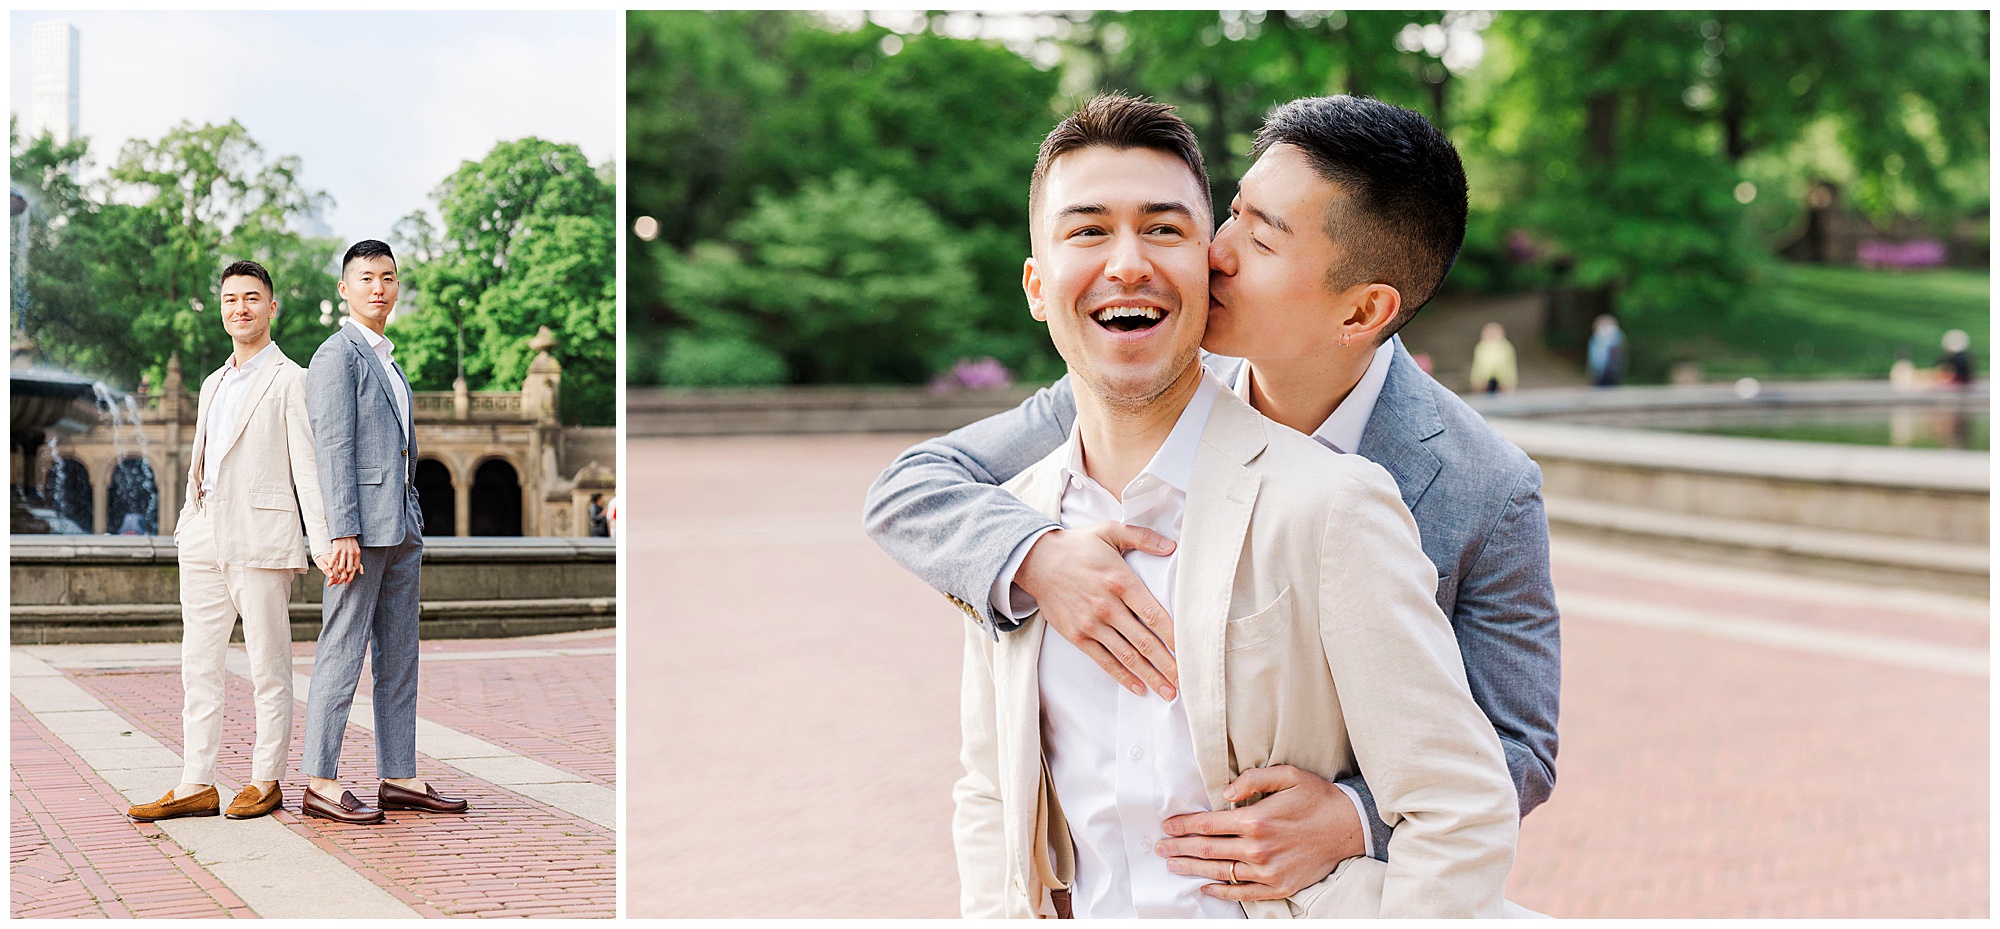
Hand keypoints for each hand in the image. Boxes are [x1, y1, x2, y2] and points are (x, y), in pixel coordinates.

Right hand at [326, 536, 362, 585]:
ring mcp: (344, 552)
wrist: (345, 533)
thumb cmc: (351, 543)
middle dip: (344, 575)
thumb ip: (359, 562)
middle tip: (339, 579)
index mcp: (357, 554)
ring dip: (337, 572)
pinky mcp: (337, 550)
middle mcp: (351, 554)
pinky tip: (329, 568)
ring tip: (334, 574)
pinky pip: (333, 560)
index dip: (351, 574)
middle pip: (348, 570)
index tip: (347, 577)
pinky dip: (330, 565)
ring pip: (341, 567)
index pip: (355, 569)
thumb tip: (361, 573)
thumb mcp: (358, 552)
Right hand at [1014, 522, 1177, 698]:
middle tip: (1187, 681)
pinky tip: (1139, 688)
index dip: (1175, 636)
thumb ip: (1142, 537)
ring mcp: (1091, 624)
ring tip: (1168, 692)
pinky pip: (1104, 660)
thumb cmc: (1076, 546)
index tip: (1192, 652)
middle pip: (1145, 641)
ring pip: (1127, 656)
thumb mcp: (1109, 531)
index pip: (1154, 615)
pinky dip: (1122, 676)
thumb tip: (1172, 546)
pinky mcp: (1077, 636)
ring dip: (1150, 676)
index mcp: (1121, 581)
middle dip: (1168, 664)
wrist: (1036, 560)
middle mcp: (1108, 606)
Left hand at [1156, 765, 1365, 900]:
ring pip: (1219, 872)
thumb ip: (1253, 779)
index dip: (1183, 825)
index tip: (1168, 825)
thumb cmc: (1316, 797)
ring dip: (1192, 868)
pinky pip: (1241, 892)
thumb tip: (1223, 793)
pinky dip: (1220, 891)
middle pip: (1207, 850)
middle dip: (1179, 848)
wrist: (1348, 827)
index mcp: (1256, 819)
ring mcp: (1267, 871)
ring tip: (1172, 865)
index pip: (1207, 824)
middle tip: (1160, 848)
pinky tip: (1204, 886)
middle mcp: (1257, 848)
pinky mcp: (1277, 887)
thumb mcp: (1287, 775)